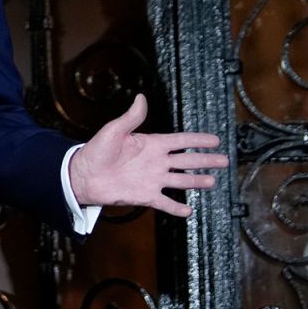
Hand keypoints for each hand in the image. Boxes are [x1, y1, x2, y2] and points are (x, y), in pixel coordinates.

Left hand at [68, 93, 226, 217]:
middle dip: (206, 160)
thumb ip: (131, 117)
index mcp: (151, 144)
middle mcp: (156, 162)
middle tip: (224, 160)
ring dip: (197, 182)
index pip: (180, 140)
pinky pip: (165, 202)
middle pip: (187, 160)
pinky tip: (189, 210)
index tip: (215, 139)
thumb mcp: (114, 130)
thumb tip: (141, 98)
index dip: (198, 139)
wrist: (83, 175)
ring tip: (212, 182)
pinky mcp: (145, 195)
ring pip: (181, 181)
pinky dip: (176, 208)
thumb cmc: (96, 151)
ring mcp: (152, 179)